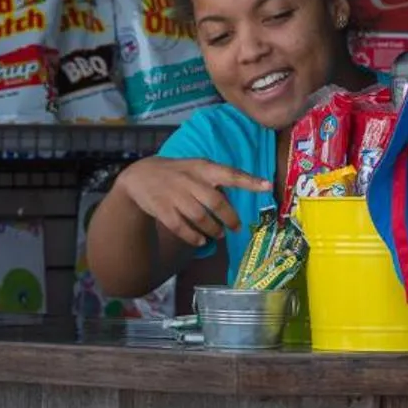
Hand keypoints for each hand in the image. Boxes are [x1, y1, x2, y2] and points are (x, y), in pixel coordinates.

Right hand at [116, 157, 268, 247]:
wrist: (139, 176)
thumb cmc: (176, 173)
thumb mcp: (195, 167)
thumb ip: (214, 179)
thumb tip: (237, 196)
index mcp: (202, 167)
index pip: (230, 173)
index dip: (250, 181)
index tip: (268, 186)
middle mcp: (190, 180)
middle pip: (216, 202)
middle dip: (230, 218)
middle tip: (236, 228)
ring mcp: (175, 195)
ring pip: (200, 217)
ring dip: (213, 230)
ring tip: (219, 234)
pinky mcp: (162, 209)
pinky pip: (182, 228)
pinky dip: (194, 237)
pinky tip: (201, 241)